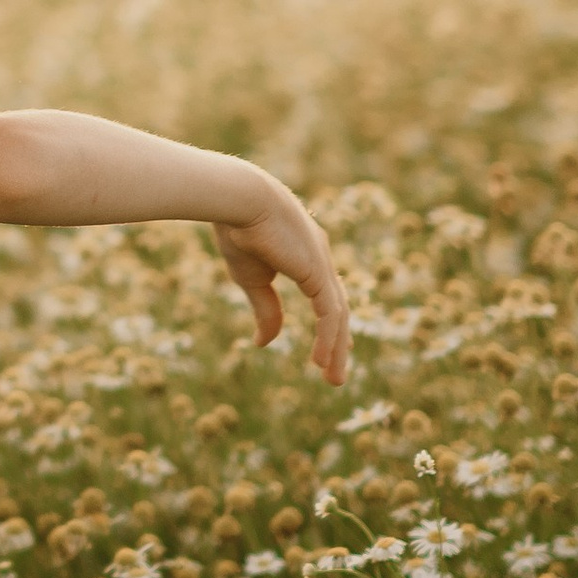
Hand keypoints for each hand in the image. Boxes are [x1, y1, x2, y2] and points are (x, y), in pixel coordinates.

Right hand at [213, 180, 349, 382]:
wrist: (239, 200)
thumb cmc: (239, 230)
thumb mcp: (252, 279)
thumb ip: (265, 310)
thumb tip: (265, 344)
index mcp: (306, 254)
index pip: (326, 295)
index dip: (330, 323)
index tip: (332, 346)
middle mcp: (320, 258)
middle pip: (337, 309)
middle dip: (338, 342)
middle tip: (335, 372)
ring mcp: (323, 264)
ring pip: (338, 315)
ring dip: (336, 348)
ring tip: (332, 378)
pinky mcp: (319, 272)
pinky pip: (330, 314)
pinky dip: (329, 338)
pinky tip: (321, 360)